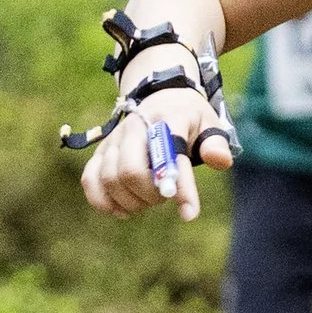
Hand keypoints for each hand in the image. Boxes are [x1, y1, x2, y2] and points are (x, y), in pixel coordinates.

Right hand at [79, 92, 233, 220]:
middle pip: (131, 171)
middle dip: (150, 195)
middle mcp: (135, 127)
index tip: (190, 215)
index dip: (179, 187)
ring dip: (130, 201)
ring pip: (110, 179)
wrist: (160, 98)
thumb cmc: (188, 118)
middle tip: (163, 197)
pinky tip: (122, 209)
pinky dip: (103, 201)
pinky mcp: (101, 151)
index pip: (169, 155)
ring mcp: (114, 139)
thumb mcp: (209, 124)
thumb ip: (215, 144)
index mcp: (166, 119)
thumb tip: (221, 161)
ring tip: (147, 202)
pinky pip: (90, 180)